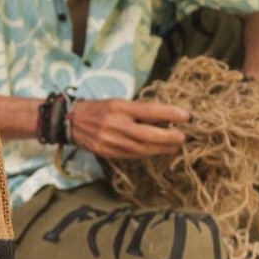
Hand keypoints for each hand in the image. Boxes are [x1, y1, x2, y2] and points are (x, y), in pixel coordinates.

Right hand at [70, 99, 188, 158]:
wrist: (71, 121)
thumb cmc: (99, 109)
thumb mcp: (118, 103)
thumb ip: (138, 110)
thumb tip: (165, 118)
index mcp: (117, 107)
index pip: (148, 110)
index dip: (169, 114)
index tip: (186, 116)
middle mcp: (114, 124)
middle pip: (147, 134)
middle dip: (168, 137)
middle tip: (183, 137)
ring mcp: (109, 140)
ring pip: (141, 148)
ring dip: (161, 149)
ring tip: (175, 147)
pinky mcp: (107, 152)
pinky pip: (132, 155)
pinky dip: (147, 154)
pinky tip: (157, 152)